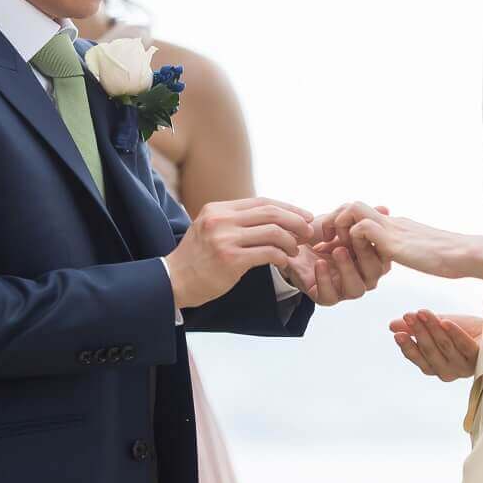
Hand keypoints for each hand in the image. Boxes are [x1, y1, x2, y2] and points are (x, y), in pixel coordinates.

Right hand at [167, 197, 313, 309]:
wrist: (174, 281)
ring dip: (291, 241)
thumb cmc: (197, 259)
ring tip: (295, 251)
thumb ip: (235, 221)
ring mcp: (225, 239)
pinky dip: (281, 257)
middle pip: (271, 213)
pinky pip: (267, 253)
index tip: (304, 216)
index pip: (262, 201)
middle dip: (296, 222)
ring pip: (273, 232)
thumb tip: (272, 217)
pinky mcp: (230, 259)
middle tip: (308, 232)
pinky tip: (284, 262)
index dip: (288, 208)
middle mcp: (221, 220)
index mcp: (218, 209)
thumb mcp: (210, 228)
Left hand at [281, 214, 390, 305]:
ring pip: (356, 289)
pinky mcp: (326, 297)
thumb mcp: (341, 221)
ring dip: (348, 269)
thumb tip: (384, 209)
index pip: (384, 257)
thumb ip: (363, 217)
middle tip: (354, 240)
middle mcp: (362, 277)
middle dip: (366, 256)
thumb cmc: (321, 235)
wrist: (293, 244)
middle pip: (375, 274)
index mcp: (370, 260)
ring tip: (337, 251)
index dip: (378, 245)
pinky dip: (325, 279)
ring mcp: (344, 289)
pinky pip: (330, 296)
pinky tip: (319, 263)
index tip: (367, 228)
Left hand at [335, 202, 472, 279]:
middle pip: (351, 204)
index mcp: (394, 226)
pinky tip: (351, 254)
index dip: (342, 223)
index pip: (360, 212)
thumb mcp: (418, 251)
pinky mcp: (393, 241)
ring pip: (353, 208)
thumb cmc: (447, 257)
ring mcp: (391, 229)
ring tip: (334, 246)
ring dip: (338, 226)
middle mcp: (390, 222)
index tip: (333, 242)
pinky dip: (351, 238)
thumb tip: (401, 253)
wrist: (465, 254)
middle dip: (333, 220)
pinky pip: (362, 228)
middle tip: (326, 241)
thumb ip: (404, 248)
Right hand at [389, 310, 481, 380]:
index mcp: (435, 366)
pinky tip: (446, 322)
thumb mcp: (435, 326)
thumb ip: (415, 327)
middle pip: (431, 352)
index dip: (408, 347)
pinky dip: (455, 334)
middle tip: (410, 315)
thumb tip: (392, 325)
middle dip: (419, 332)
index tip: (397, 334)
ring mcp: (465, 366)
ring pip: (445, 347)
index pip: (419, 359)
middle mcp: (449, 370)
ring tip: (423, 312)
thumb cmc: (463, 329)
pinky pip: (465, 346)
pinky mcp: (480, 357)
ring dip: (433, 328)